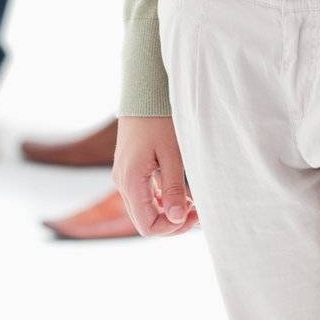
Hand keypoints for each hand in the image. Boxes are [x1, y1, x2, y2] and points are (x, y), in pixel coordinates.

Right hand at [113, 116, 198, 237]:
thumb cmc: (159, 119)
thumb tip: (177, 219)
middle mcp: (122, 182)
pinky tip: (180, 191)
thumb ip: (174, 189)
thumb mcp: (173, 154)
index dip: (172, 228)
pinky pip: (143, 195)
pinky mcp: (128, 169)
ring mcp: (123, 175)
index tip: (194, 214)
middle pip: (145, 221)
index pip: (148, 226)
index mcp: (130, 181)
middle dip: (172, 221)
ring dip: (167, 211)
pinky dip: (161, 200)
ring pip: (144, 210)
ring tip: (192, 201)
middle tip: (197, 210)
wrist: (144, 91)